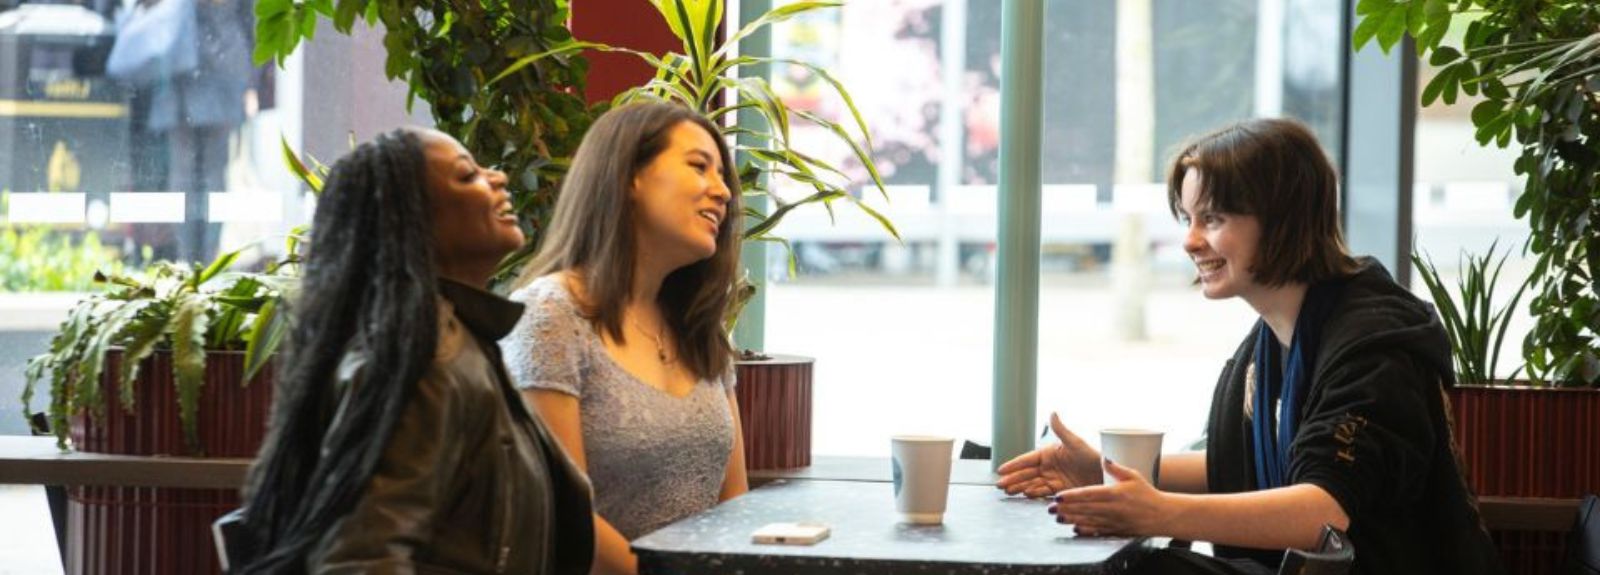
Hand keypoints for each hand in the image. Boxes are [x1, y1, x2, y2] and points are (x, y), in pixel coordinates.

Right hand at [995, 412, 1101, 497]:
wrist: (1107, 476)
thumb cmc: (1092, 456)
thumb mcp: (1075, 442)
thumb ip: (1061, 429)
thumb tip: (1052, 412)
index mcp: (1049, 453)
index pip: (1027, 460)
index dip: (1013, 465)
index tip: (1001, 470)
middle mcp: (1049, 466)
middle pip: (1026, 473)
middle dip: (1012, 479)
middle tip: (1000, 485)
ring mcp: (1054, 479)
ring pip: (1032, 483)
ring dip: (1019, 487)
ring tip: (1009, 492)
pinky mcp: (1060, 490)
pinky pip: (1043, 492)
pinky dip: (1033, 493)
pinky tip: (1025, 495)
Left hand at [1048, 458, 1171, 536]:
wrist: (1162, 515)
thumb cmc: (1147, 494)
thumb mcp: (1133, 476)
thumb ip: (1115, 468)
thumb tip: (1103, 457)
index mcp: (1114, 494)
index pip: (1088, 494)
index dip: (1072, 496)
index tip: (1059, 496)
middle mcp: (1112, 509)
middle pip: (1084, 509)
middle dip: (1066, 509)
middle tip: (1050, 508)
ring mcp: (1113, 521)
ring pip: (1088, 521)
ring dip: (1071, 519)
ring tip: (1058, 517)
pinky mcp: (1115, 530)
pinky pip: (1097, 531)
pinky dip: (1085, 530)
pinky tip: (1075, 528)